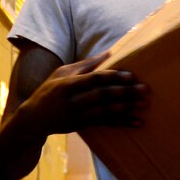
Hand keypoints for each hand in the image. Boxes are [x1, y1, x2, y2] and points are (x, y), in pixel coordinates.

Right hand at [29, 53, 149, 131]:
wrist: (34, 119)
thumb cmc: (50, 90)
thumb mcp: (62, 72)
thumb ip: (86, 64)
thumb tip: (109, 53)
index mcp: (68, 84)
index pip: (94, 79)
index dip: (113, 77)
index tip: (131, 75)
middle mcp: (74, 101)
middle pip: (103, 96)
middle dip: (126, 92)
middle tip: (145, 89)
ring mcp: (79, 115)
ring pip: (107, 111)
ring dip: (127, 108)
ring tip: (144, 104)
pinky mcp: (83, 126)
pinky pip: (106, 124)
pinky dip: (122, 123)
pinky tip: (137, 122)